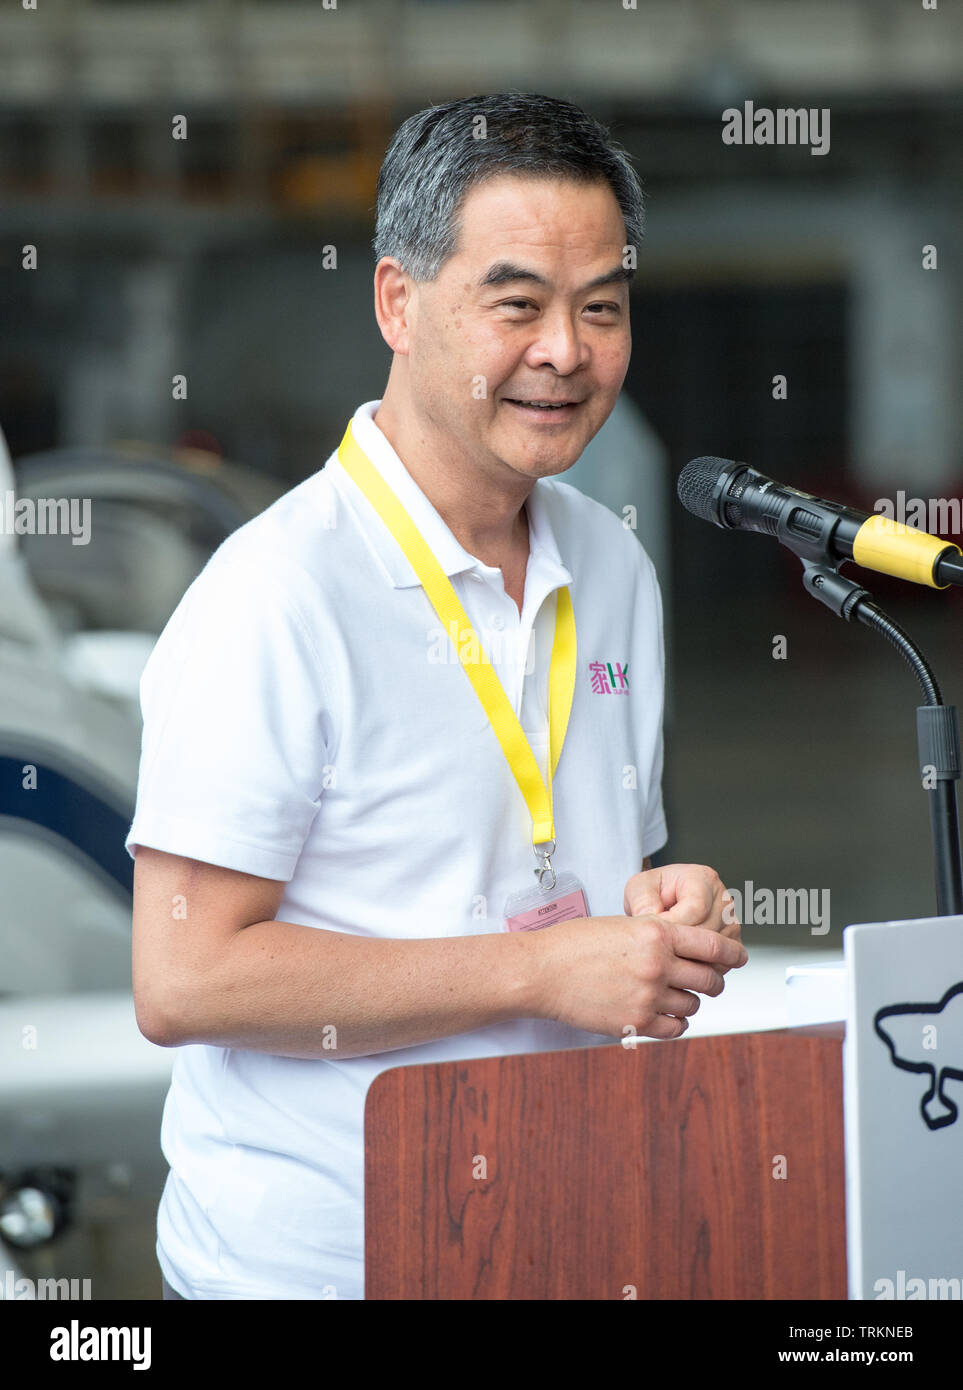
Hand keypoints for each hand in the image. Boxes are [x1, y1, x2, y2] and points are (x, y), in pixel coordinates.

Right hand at [529, 912, 747, 1041]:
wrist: (542, 971)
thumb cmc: (574, 945)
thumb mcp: (623, 927)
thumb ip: (657, 937)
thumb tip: (686, 950)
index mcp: (656, 933)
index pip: (712, 945)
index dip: (733, 954)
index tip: (740, 958)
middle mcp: (657, 964)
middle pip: (709, 979)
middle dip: (714, 982)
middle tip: (709, 983)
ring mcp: (648, 995)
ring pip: (693, 1005)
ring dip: (690, 1003)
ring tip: (674, 998)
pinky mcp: (636, 1021)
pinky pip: (675, 1029)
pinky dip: (676, 1025)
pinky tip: (665, 1017)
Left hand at [623, 862, 743, 965]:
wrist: (663, 904)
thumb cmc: (654, 893)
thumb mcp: (639, 887)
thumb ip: (643, 900)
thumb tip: (652, 917)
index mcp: (703, 879)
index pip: (696, 909)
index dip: (673, 925)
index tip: (655, 931)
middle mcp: (722, 900)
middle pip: (707, 932)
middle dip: (678, 944)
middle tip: (658, 945)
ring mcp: (731, 923)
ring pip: (715, 951)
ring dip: (688, 957)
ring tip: (667, 952)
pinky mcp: (732, 944)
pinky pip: (721, 963)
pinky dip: (699, 968)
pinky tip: (681, 962)